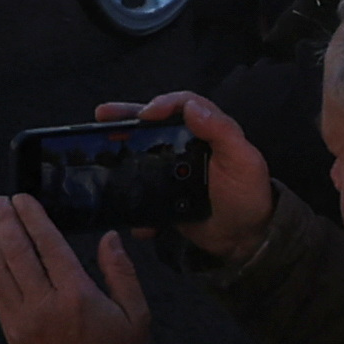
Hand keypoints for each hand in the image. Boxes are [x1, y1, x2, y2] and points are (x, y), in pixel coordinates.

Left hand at [0, 192, 149, 343]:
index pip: (47, 243)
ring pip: (0, 270)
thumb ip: (122, 273)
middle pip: (16, 251)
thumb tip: (110, 238)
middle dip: (6, 221)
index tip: (22, 198)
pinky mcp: (11, 332)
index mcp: (76, 294)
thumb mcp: (136, 316)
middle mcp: (44, 302)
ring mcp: (23, 318)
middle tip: (0, 202)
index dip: (33, 217)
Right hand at [104, 89, 276, 264]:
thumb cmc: (248, 196)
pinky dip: (128, 189)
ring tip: (96, 144)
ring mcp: (174, 168)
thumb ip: (221, 131)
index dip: (164, 103)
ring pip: (143, 150)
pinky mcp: (164, 192)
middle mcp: (189, 144)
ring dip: (120, 147)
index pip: (184, 105)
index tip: (146, 114)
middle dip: (126, 116)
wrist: (243, 240)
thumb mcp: (243, 162)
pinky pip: (141, 185)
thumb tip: (191, 106)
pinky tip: (117, 196)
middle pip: (155, 123)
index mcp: (210, 131)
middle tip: (102, 115)